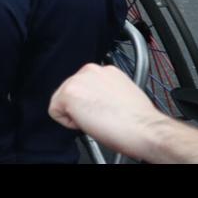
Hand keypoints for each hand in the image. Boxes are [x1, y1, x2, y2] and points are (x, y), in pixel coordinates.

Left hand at [48, 63, 171, 159]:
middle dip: (79, 107)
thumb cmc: (137, 119)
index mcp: (105, 70)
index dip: (90, 103)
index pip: (84, 86)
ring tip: (96, 120)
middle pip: (71, 91)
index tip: (101, 111)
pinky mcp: (69, 93)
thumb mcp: (121, 95)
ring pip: (61, 100)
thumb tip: (96, 100)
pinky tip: (87, 123)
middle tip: (99, 118)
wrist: (143, 127)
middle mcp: (91, 70)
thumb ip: (105, 91)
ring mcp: (78, 80)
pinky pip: (55, 111)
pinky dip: (68, 122)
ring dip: (74, 113)